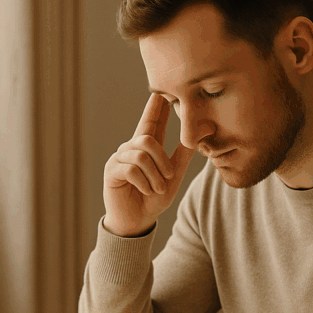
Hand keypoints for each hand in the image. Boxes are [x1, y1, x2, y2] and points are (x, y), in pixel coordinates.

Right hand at [102, 93, 196, 236]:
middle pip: (147, 138)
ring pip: (141, 155)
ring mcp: (119, 159)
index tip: (160, 90)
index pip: (151, 121)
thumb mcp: (174, 175)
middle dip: (162, 160)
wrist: (138, 222)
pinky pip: (131, 169)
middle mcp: (130, 148)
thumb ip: (184, 154)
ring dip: (155, 176)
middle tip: (167, 178)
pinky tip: (145, 191)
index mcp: (146, 147)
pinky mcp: (111, 171)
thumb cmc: (154, 198)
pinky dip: (144, 183)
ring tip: (156, 189)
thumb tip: (201, 131)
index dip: (155, 106)